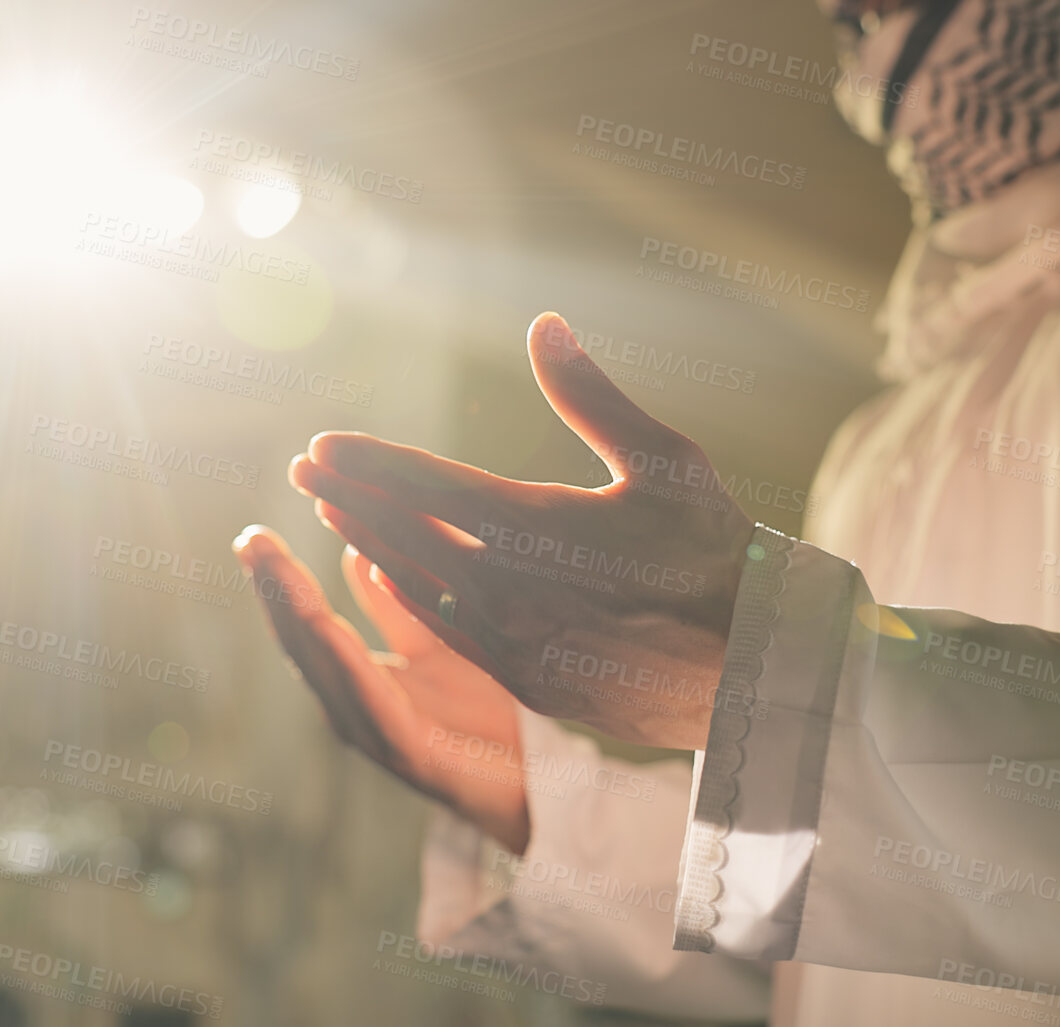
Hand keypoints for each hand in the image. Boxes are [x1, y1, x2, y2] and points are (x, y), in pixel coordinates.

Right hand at [233, 525, 530, 852]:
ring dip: (295, 616)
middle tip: (249, 539)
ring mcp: (377, 733)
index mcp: (358, 681)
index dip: (279, 582)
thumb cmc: (484, 714)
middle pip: (304, 642)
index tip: (252, 536)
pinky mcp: (409, 752)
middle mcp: (356, 708)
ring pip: (325, 667)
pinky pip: (370, 700)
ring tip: (274, 570)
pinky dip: (344, 661)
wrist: (532, 779)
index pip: (308, 624)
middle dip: (275, 590)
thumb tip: (357, 550)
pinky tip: (325, 625)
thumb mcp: (437, 643)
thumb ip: (396, 606)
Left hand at [288, 312, 757, 749]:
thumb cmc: (716, 550)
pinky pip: (450, 633)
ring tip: (336, 512)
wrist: (755, 663)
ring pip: (419, 585)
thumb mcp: (666, 460)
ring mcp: (514, 643)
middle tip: (304, 469)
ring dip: (372, 543)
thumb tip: (543, 325)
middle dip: (349, 495)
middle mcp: (511, 588)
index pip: (425, 485)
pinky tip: (396, 576)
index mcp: (538, 526)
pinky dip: (413, 596)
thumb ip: (591, 395)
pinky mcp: (526, 680)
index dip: (367, 461)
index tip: (320, 443)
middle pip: (405, 534)